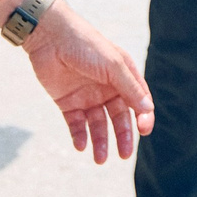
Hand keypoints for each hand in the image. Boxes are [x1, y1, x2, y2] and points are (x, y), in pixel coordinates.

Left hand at [25, 0, 155, 162]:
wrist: (49, 36)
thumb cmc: (85, 44)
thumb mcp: (112, 65)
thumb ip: (129, 88)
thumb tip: (147, 110)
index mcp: (122, 76)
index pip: (138, 102)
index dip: (143, 117)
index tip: (143, 131)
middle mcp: (107, 88)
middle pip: (119, 118)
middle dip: (123, 136)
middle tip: (125, 155)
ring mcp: (87, 96)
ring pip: (98, 125)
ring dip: (101, 142)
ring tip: (100, 159)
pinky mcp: (67, 102)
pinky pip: (76, 124)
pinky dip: (79, 136)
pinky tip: (81, 146)